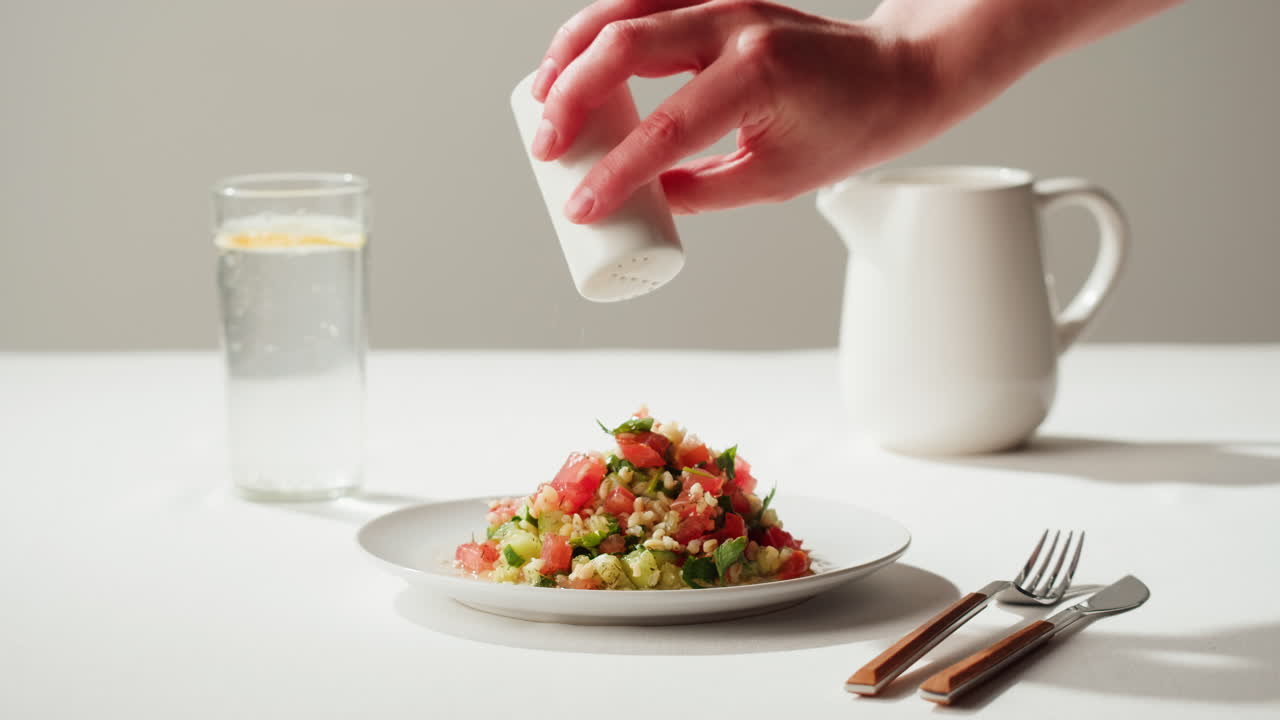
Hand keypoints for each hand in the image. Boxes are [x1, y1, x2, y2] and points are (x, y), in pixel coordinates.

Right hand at [530, 0, 953, 222]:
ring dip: (570, 53)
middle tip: (544, 149)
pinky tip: (570, 60)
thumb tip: (641, 205)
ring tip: (539, 101)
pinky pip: (640, 0)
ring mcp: (722, 2)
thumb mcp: (776, 178)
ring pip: (623, 10)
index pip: (666, 127)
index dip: (615, 173)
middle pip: (626, 47)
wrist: (892, 73)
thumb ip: (703, 192)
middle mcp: (735, 25)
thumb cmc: (846, 127)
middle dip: (570, 99)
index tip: (581, 208)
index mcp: (758, 75)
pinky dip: (597, 27)